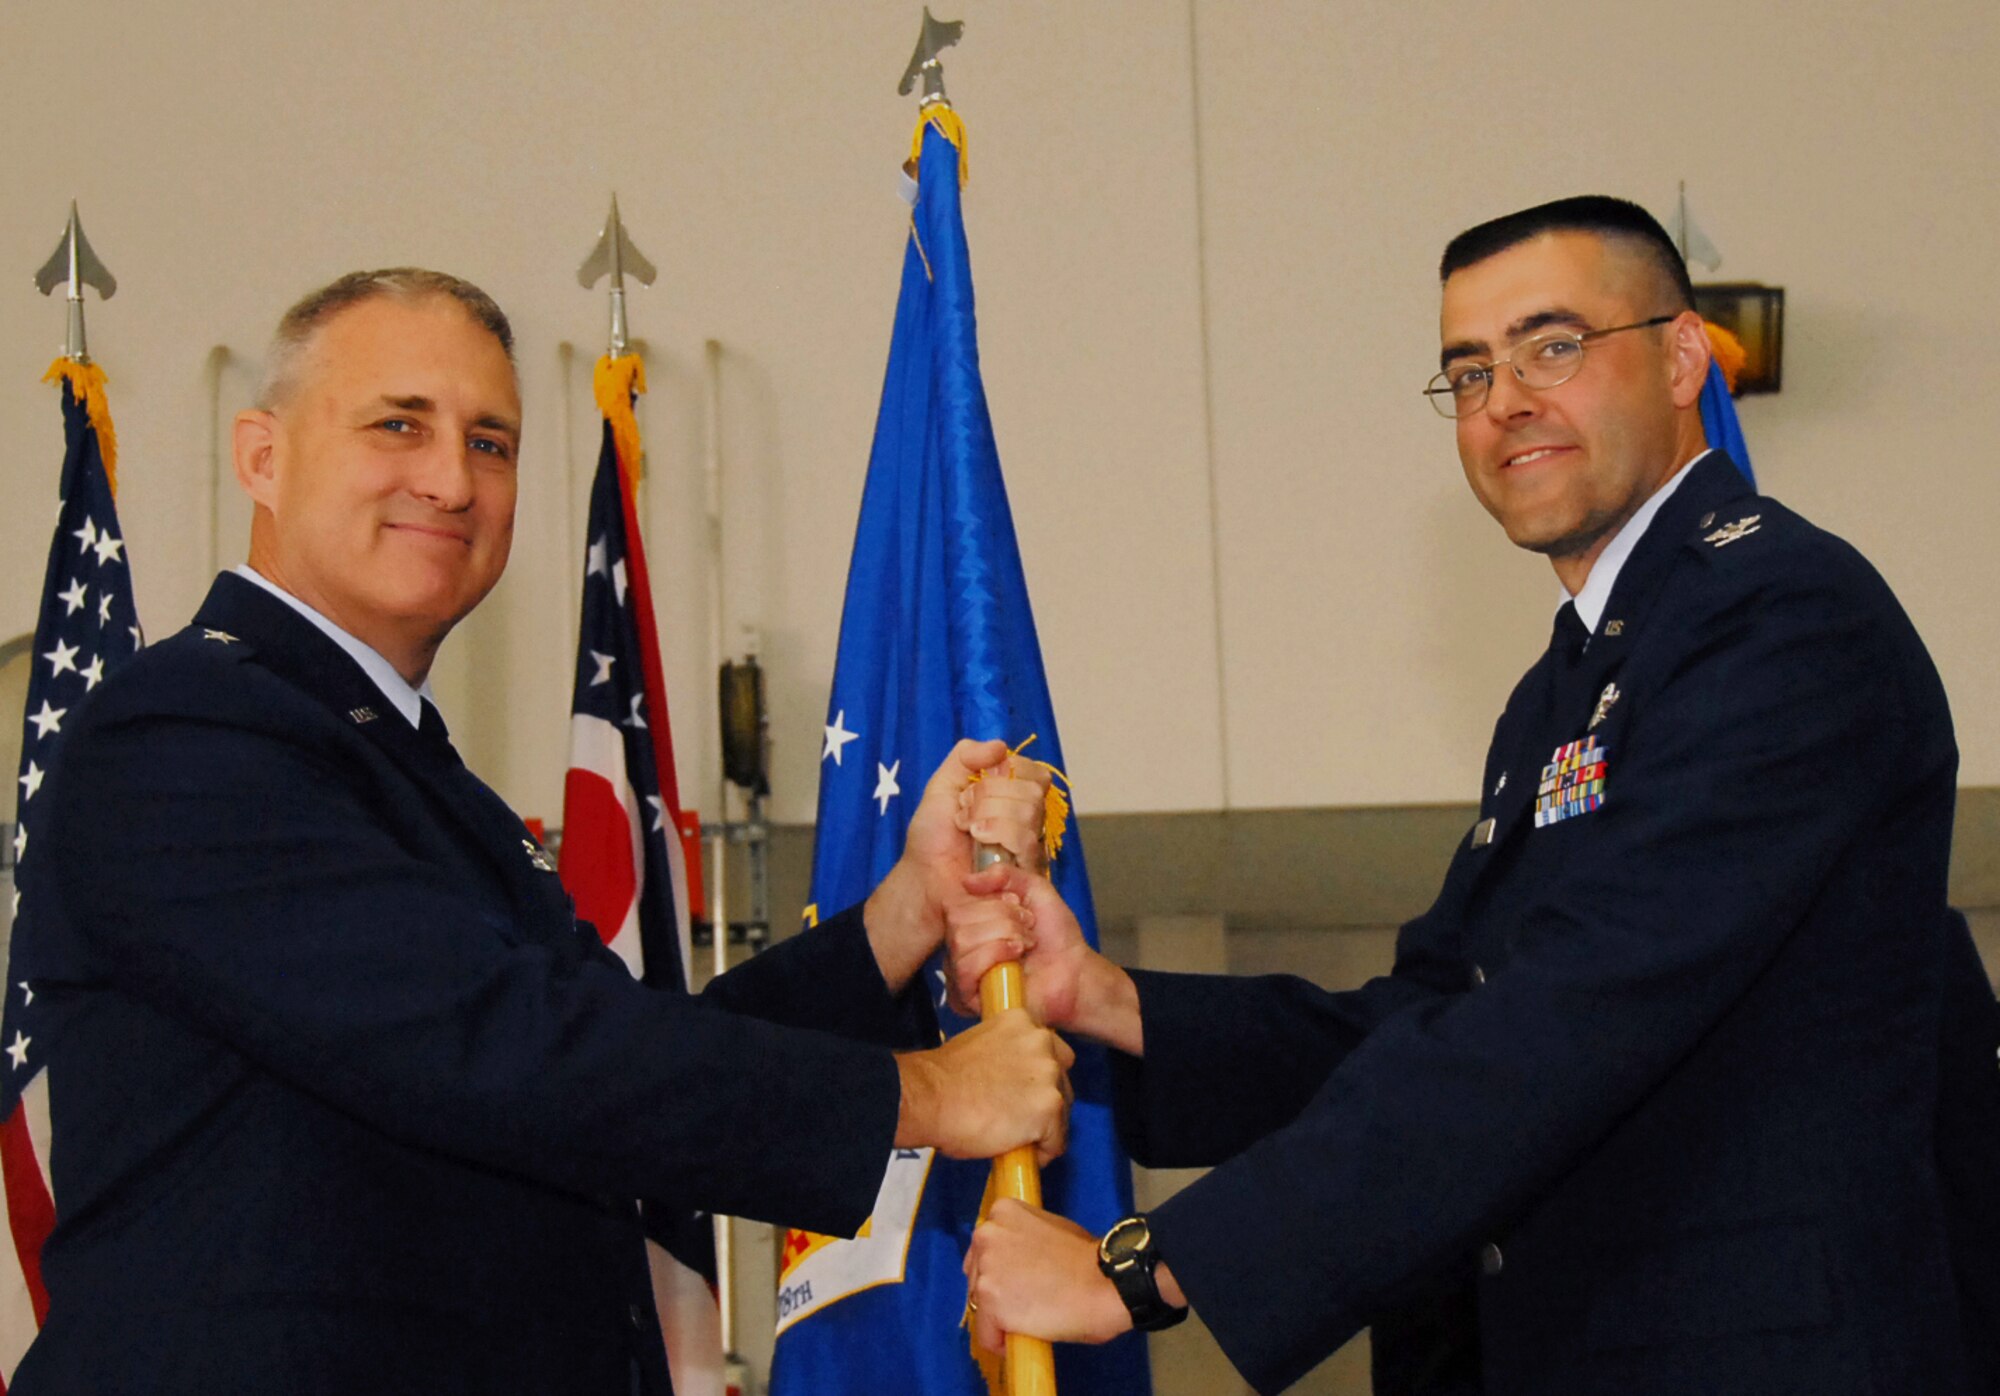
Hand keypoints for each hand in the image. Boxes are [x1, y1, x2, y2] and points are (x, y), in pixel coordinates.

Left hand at [863, 740, 1052, 992]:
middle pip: (1032, 791)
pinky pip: (1028, 842)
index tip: (974, 789)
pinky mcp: (1030, 872)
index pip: (1034, 772)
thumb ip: (966, 757)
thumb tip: (1001, 745)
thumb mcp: (942, 786)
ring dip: (991, 820)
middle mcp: (1028, 820)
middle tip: (966, 816)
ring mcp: (1031, 847)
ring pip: (1030, 815)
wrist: (925, 879)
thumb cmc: (933, 838)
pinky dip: (998, 838)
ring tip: (970, 834)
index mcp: (1012, 797)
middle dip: (990, 799)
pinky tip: (980, 850)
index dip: (1006, 774)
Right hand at [894, 1008, 1074, 1165]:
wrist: (929, 1098)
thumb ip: (1006, 1055)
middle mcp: (1042, 1041)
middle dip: (1044, 1101)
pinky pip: (1057, 1140)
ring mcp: (1049, 1074)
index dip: (1036, 1078)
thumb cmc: (942, 1079)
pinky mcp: (1050, 1107)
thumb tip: (1013, 1081)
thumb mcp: (980, 1046)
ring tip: (1015, 1139)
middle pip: (1061, 1080)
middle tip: (1018, 1120)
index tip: (1022, 1094)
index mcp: (1023, 1021)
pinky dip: (1042, 1152)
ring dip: (1044, 1128)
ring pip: (1061, 1111)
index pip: (1049, 1051)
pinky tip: (1018, 1153)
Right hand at [945, 864, 1143, 1053]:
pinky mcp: (968, 998)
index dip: (991, 900)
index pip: (956, 901)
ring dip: (1004, 936)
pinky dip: (995, 955)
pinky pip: (965, 969)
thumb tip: (967, 881)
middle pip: (958, 919)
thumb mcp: (1034, 889)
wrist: (1075, 971)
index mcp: (969, 922)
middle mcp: (959, 947)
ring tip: (1025, 946)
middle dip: (1002, 918)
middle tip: (1027, 929)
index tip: (1018, 905)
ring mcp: (961, 973)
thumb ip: (1003, 875)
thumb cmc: (1055, 935)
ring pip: (962, 941)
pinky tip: (1016, 959)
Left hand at [964, 1199, 1130, 1350]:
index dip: (1002, 1270)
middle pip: (975, 1274)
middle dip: (996, 1291)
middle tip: (1028, 1301)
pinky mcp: (990, 1303)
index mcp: (1002, 1212)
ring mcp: (985, 1270)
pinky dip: (1001, 1342)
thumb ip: (1024, 1239)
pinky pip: (986, 1335)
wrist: (1104, 1282)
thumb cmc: (1088, 1258)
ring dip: (1000, 1316)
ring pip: (979, 1305)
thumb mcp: (1051, 1228)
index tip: (1021, 1281)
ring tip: (1032, 1319)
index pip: (984, 1248)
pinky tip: (1024, 1338)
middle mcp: (986, 1235)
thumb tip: (1016, 1262)